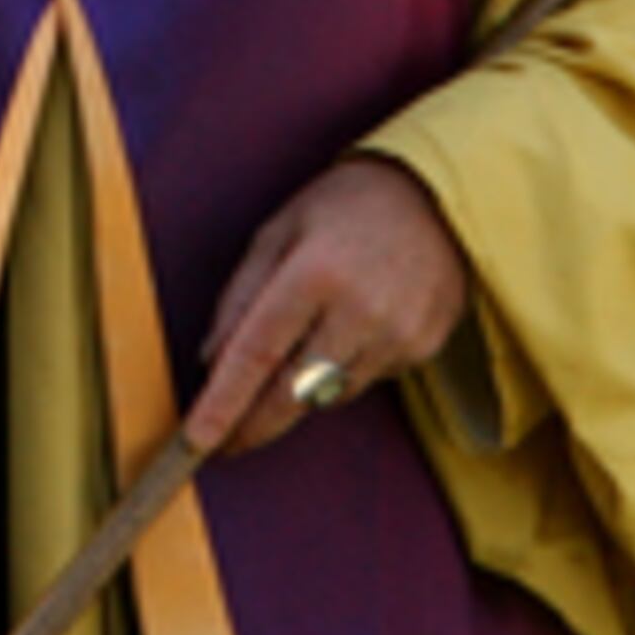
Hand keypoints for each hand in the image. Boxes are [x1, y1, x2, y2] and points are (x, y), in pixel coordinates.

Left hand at [186, 155, 470, 459]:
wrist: (437, 193)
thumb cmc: (344, 207)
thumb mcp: (279, 230)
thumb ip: (240, 294)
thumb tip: (211, 360)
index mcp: (315, 271)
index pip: (257, 351)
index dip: (223, 402)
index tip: (197, 441)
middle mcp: (360, 308)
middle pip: (293, 392)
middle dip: (255, 424)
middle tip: (229, 439)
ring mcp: (398, 331)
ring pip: (329, 395)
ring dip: (304, 386)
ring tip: (312, 334)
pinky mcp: (424, 347)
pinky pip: (367, 380)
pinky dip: (347, 368)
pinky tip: (356, 324)